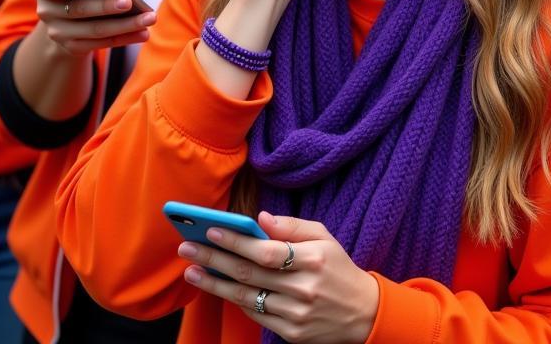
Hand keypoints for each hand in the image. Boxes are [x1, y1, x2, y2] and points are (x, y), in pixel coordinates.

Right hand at [32, 0, 155, 55]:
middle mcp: (47, 12)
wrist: (63, 17)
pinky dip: (126, 38)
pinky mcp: (74, 47)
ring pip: (95, 30)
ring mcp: (59, 33)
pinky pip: (103, 43)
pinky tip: (144, 33)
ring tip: (149, 18)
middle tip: (128, 1)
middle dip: (106, 6)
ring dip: (125, 25)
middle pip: (79, 9)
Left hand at [178, 212, 378, 343]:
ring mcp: (296, 315)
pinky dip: (237, 301)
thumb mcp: (325, 238)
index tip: (211, 230)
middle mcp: (303, 289)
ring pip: (247, 297)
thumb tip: (260, 218)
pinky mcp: (291, 334)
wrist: (363, 313)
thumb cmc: (339, 268)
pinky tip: (220, 288)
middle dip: (214, 260)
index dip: (236, 242)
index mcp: (313, 259)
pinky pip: (257, 315)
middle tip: (187, 249)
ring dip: (215, 284)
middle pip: (249, 274)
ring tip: (192, 273)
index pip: (266, 251)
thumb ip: (292, 226)